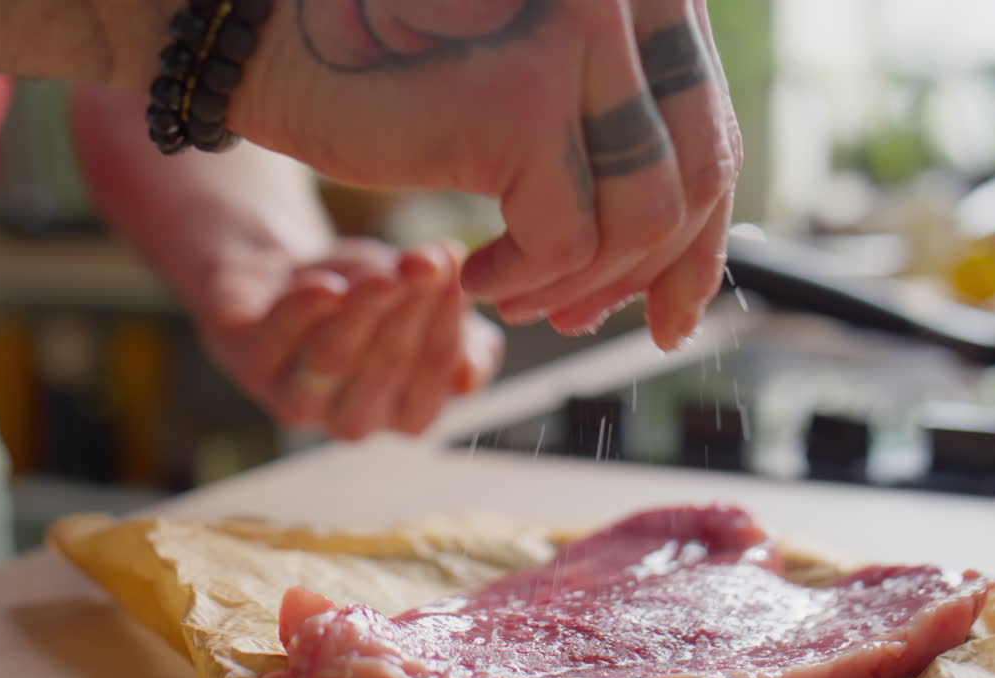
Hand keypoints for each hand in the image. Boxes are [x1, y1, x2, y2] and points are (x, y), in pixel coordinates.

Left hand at [196, 240, 503, 440]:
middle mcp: (348, 418)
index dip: (446, 329)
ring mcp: (293, 397)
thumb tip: (470, 371)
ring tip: (384, 273)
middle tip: (422, 264)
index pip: (430, 384)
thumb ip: (463, 337)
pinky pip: (275, 342)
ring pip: (330, 361)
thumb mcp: (422, 306)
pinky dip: (302, 313)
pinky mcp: (246, 363)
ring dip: (361, 315)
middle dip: (407, 312)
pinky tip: (325, 286)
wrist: (282, 274)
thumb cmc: (364, 295)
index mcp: (400, 415)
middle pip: (383, 368)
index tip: (454, 275)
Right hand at [232, 0, 740, 349]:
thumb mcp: (540, 98)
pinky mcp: (520, 100)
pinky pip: (564, 240)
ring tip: (518, 300)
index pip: (711, 135)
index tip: (671, 310)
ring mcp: (580, 38)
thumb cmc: (406, 75)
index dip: (700, 240)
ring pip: (641, 220)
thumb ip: (622, 146)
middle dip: (649, 277)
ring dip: (580, 285)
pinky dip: (524, 279)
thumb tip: (694, 267)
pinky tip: (475, 277)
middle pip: (695, 179)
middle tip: (586, 322)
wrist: (284, 48)